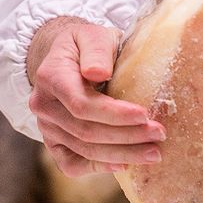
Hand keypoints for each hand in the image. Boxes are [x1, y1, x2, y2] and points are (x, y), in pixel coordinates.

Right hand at [27, 17, 165, 176]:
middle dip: (126, 136)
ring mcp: (46, 127)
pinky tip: (124, 164)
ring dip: (120, 154)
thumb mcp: (93, 35)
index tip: (144, 115)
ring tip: (153, 152)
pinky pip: (71, 164)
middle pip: (85, 131)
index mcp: (51, 77)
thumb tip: (98, 73)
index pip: (82, 104)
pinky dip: (97, 167)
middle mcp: (43, 106)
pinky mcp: (53, 142)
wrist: (66, 57)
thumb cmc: (86, 44)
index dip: (114, 114)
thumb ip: (96, 51)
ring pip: (83, 150)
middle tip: (159, 134)